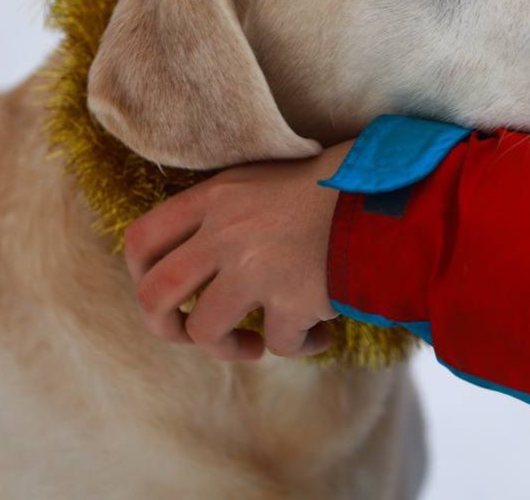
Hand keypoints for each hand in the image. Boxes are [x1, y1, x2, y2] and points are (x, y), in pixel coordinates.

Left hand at [124, 140, 353, 360]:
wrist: (388, 193)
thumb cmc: (332, 185)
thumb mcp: (264, 180)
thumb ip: (225, 209)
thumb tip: (196, 254)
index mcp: (215, 196)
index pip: (141, 240)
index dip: (141, 276)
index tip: (168, 294)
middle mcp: (225, 232)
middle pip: (155, 295)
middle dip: (166, 328)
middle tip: (193, 335)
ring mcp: (256, 267)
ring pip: (206, 331)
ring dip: (229, 349)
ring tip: (258, 345)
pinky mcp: (292, 299)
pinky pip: (279, 345)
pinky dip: (299, 346)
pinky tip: (319, 334)